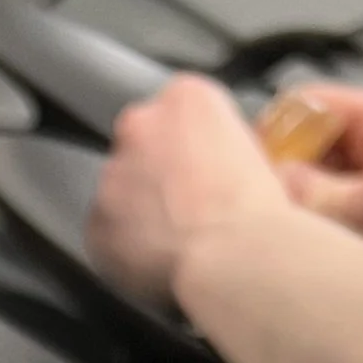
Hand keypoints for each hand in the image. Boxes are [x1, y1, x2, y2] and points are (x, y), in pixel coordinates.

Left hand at [85, 74, 287, 308]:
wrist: (234, 255)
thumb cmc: (259, 208)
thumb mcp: (266, 155)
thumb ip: (236, 147)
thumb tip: (238, 168)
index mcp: (186, 97)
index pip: (179, 113)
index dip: (194, 148)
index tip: (207, 172)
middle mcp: (140, 126)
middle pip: (142, 146)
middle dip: (158, 173)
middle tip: (188, 208)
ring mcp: (112, 175)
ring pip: (120, 191)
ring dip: (138, 211)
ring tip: (174, 242)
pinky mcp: (96, 223)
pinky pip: (106, 235)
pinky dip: (124, 249)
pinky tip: (153, 264)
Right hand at [269, 85, 362, 287]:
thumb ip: (317, 190)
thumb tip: (262, 180)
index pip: (305, 104)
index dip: (272, 135)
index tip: (252, 177)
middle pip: (305, 144)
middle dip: (283, 179)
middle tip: (273, 219)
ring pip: (313, 182)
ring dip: (300, 211)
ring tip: (301, 245)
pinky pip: (329, 213)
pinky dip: (316, 233)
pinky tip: (320, 259)